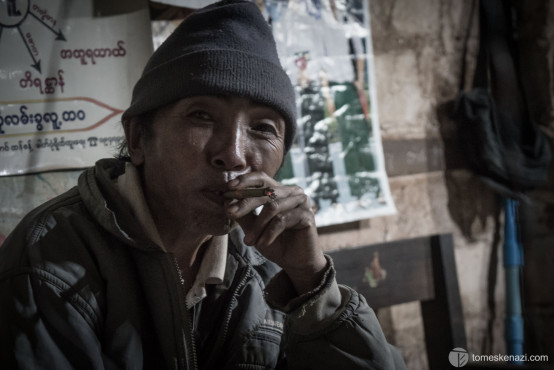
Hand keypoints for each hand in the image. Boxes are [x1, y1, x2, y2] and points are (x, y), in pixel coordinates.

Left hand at [225, 172, 326, 294]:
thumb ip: (243, 215)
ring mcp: (302, 202)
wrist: (295, 262)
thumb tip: (227, 201)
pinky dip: (269, 233)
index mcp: (280, 190)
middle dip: (246, 202)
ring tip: (249, 241)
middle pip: (265, 191)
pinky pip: (282, 220)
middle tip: (231, 213)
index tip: (228, 189)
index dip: (245, 181)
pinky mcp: (307, 215)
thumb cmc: (275, 242)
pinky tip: (263, 243)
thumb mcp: (254, 228)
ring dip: (258, 225)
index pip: (261, 179)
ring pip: (273, 207)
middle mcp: (292, 192)